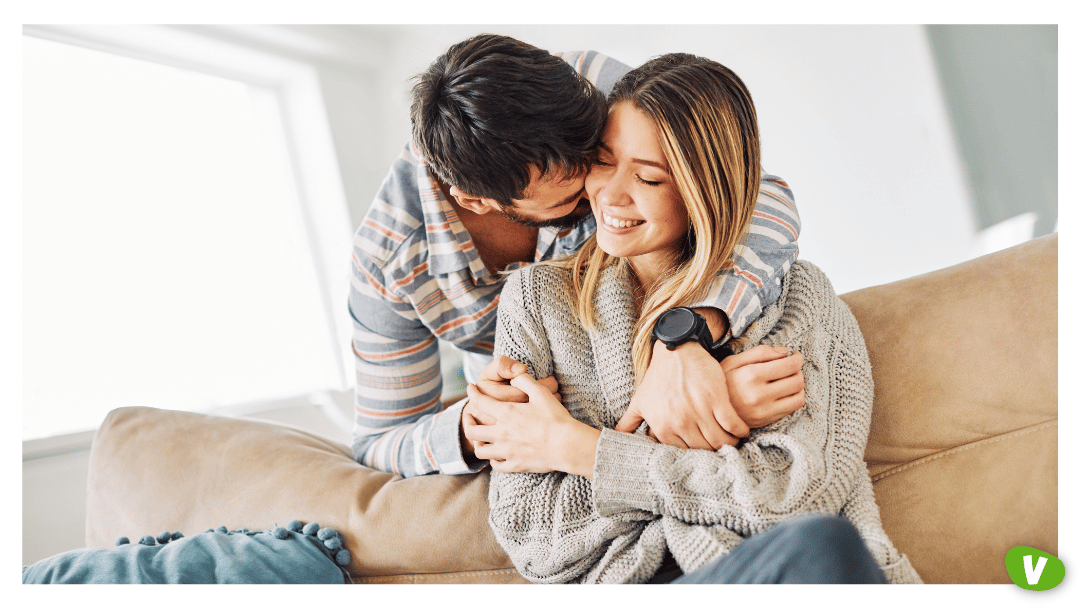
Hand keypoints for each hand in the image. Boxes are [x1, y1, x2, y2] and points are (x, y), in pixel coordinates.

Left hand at [461, 356, 560, 455]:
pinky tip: (497, 455)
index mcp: (506, 413)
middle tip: (470, 416)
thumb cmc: (555, 418)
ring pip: (481, 451)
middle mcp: (502, 433)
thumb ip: (524, 381)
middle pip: (472, 431)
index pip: (480, 402)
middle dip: (467, 422)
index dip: (472, 393)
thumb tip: (514, 378)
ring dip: (478, 444)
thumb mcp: (541, 392)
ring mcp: (507, 452)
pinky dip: (493, 460)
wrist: (567, 445)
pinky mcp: (516, 465)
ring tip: (480, 439)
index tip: (471, 389)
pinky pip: (496, 465)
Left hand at [616, 342, 745, 449]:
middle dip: (715, 452)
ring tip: (732, 440)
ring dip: (730, 444)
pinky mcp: (716, 399)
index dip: (696, 454)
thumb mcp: (640, 400)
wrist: (675, 350)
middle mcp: (680, 422)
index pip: (685, 454)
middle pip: (705, 450)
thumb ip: (629, 422)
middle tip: (722, 447)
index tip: (704, 450)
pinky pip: (733, 425)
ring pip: (721, 441)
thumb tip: (616, 438)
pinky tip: (741, 430)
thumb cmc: (657, 377)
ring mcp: (699, 411)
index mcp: (662, 426)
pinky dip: (740, 431)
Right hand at [722, 345, 805, 427]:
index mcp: (751, 375)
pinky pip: (792, 409)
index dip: (798, 359)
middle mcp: (759, 395)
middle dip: (799, 371)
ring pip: (799, 397)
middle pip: (797, 381)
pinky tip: (784, 393)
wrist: (708, 409)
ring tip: (789, 380)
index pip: (789, 365)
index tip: (797, 356)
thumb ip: (759, 353)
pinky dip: (793, 399)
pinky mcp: (766, 421)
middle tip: (792, 367)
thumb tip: (786, 352)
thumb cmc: (721, 382)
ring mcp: (763, 411)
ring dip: (799, 386)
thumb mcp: (733, 361)